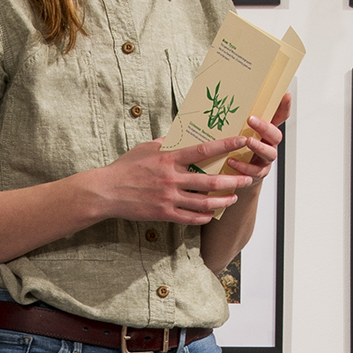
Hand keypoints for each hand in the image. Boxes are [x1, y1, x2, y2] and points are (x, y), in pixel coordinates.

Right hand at [91, 136, 251, 227]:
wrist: (106, 191)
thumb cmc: (125, 167)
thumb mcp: (145, 148)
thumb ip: (164, 142)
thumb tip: (178, 135)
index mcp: (169, 158)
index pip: (203, 150)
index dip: (225, 145)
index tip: (241, 142)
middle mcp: (172, 178)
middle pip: (210, 181)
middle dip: (232, 180)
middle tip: (246, 178)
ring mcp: (168, 197)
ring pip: (204, 202)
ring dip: (223, 201)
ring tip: (233, 198)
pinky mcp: (163, 213)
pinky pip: (190, 217)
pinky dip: (204, 217)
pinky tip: (212, 214)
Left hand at [229, 95, 289, 181]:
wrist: (240, 177)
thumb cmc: (240, 151)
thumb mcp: (241, 132)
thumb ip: (240, 120)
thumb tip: (228, 99)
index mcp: (266, 133)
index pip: (280, 117)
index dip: (285, 107)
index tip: (286, 95)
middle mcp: (269, 145)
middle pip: (276, 135)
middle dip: (265, 127)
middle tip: (251, 120)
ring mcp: (265, 160)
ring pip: (269, 153)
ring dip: (259, 146)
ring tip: (248, 142)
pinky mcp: (258, 174)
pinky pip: (254, 171)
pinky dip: (243, 166)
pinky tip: (232, 161)